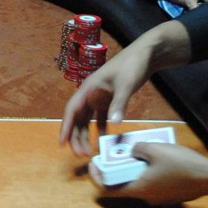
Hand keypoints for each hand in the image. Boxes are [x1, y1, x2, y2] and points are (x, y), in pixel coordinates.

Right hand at [59, 42, 156, 156]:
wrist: (146, 54)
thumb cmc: (132, 65)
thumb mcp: (126, 85)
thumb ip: (119, 104)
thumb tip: (113, 125)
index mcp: (88, 88)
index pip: (71, 110)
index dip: (65, 127)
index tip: (62, 142)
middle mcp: (90, 94)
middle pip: (78, 118)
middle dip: (76, 136)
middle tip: (80, 154)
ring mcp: (99, 97)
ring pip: (87, 120)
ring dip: (86, 135)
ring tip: (88, 151)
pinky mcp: (109, 99)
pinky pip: (100, 117)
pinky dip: (100, 128)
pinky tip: (103, 139)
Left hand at [86, 142, 207, 204]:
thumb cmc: (182, 164)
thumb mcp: (155, 148)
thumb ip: (138, 148)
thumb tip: (133, 151)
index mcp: (138, 189)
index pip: (107, 190)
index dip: (96, 177)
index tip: (94, 163)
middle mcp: (146, 197)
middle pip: (123, 185)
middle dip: (117, 168)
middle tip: (117, 152)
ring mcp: (159, 198)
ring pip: (139, 182)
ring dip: (134, 168)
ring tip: (138, 151)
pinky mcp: (170, 195)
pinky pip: (153, 183)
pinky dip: (148, 171)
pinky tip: (156, 157)